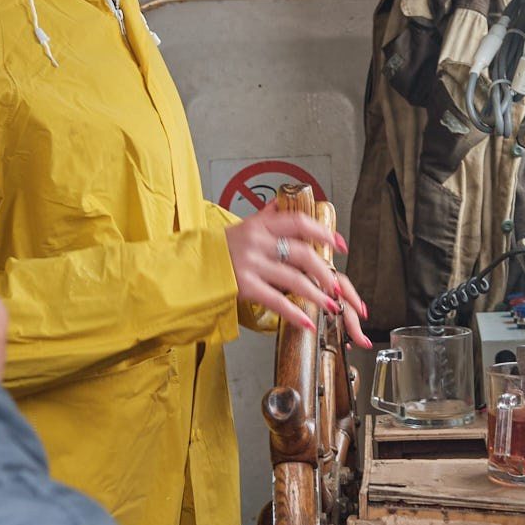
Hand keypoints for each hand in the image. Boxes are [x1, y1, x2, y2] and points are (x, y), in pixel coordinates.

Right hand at [225, 211, 373, 347]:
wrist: (186, 267)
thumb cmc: (213, 250)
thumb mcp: (240, 227)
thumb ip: (263, 217)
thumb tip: (278, 203)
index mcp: (259, 226)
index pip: (298, 222)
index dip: (323, 232)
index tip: (339, 243)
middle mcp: (257, 242)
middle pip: (302, 253)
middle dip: (325, 271)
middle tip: (337, 284)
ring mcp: (251, 264)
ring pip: (295, 279)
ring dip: (317, 294)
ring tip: (330, 305)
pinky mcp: (244, 286)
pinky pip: (277, 301)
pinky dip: (295, 313)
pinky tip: (307, 322)